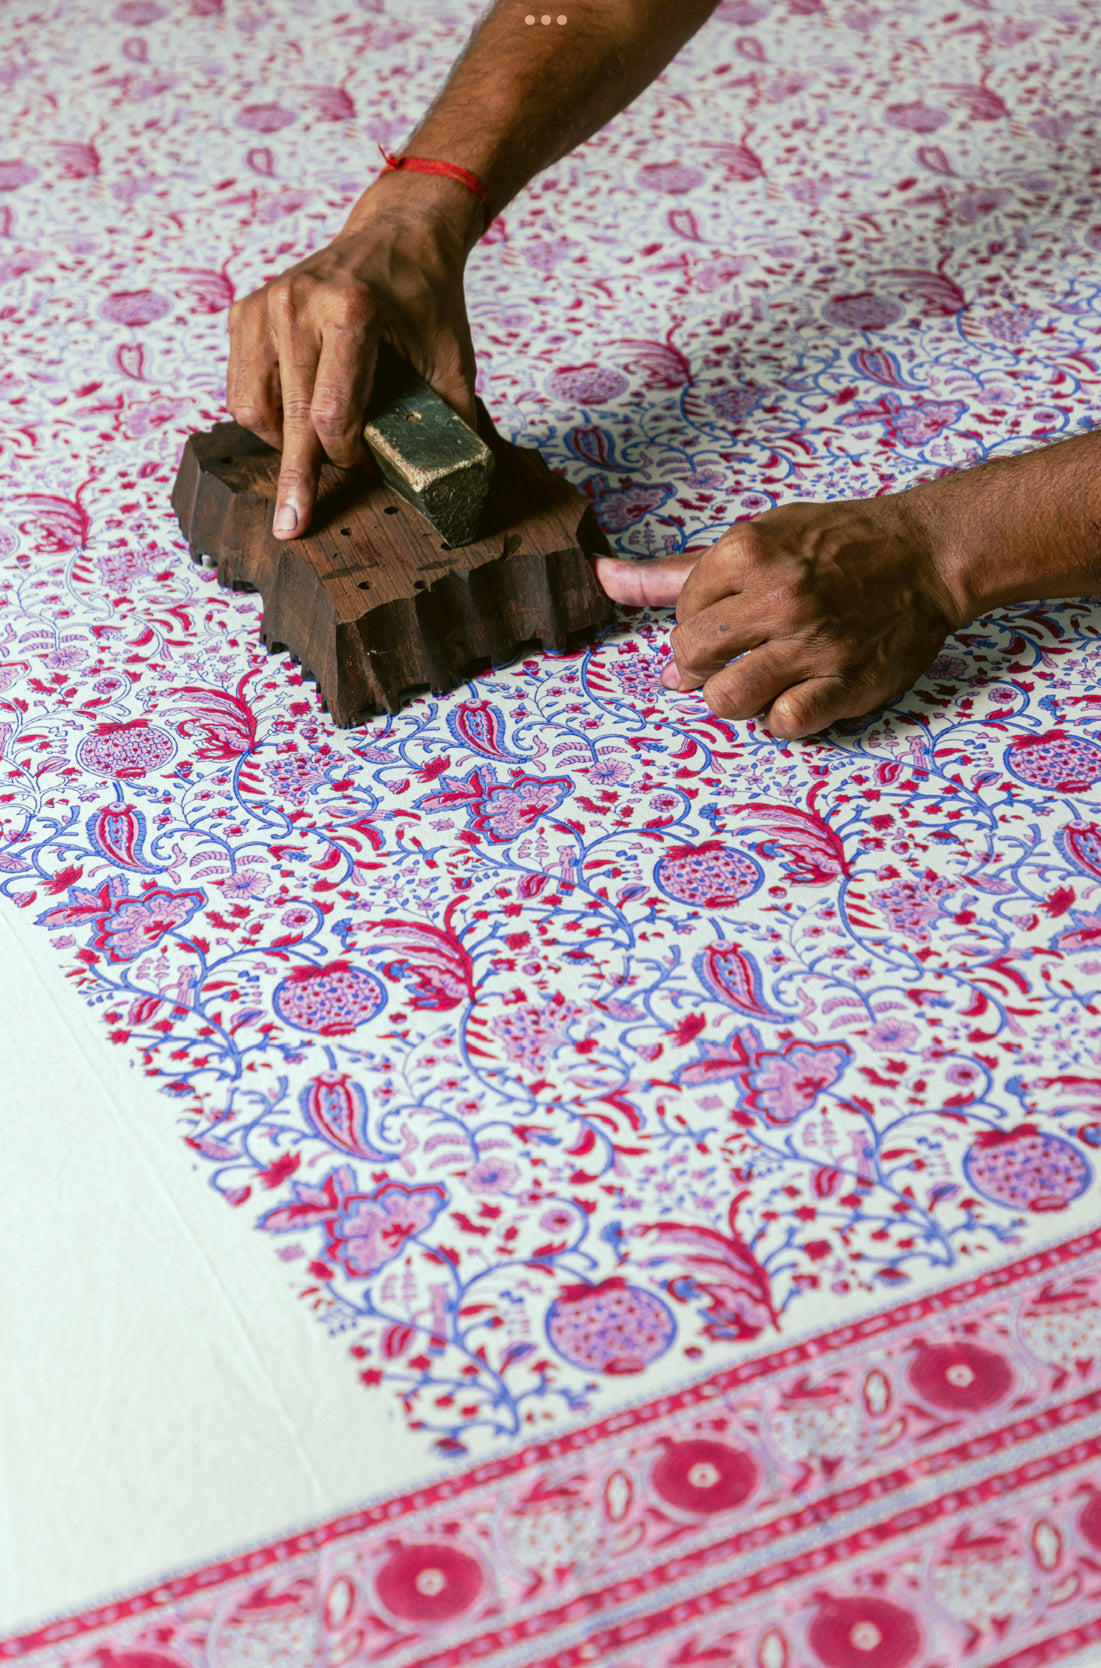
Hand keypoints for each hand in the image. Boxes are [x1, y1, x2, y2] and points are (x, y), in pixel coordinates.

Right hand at [226, 183, 479, 539]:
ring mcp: (265, 306)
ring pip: (253, 409)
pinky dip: (263, 416)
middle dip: (298, 478)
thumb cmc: (425, 299)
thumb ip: (449, 419)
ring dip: (280, 444)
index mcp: (350, 312)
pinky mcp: (245, 311)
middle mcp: (297, 306)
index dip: (348, 457)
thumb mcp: (451, 358)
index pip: (331, 415)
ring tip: (312, 449)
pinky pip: (241, 388)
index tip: (366, 470)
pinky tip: (293, 416)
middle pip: (288, 419)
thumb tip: (454, 485)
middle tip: (291, 528)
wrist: (396, 234)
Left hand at [596, 493, 965, 739]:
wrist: (928, 554)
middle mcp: (778, 597)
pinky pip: (783, 724)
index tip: (730, 620)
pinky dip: (782, 718)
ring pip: (726, 700)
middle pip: (691, 659)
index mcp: (748, 553)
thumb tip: (601, 576)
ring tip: (762, 677)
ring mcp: (812, 644)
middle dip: (701, 666)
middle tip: (736, 655)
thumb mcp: (757, 540)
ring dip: (736, 696)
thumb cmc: (836, 546)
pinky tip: (796, 694)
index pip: (680, 615)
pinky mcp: (845, 683)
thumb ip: (675, 572)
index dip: (697, 624)